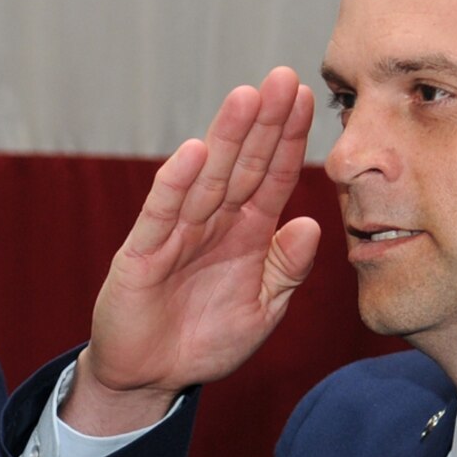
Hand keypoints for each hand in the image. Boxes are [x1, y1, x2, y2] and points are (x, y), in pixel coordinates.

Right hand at [63, 67, 318, 435]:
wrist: (150, 378)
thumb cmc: (205, 341)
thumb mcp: (262, 311)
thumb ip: (287, 270)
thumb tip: (313, 225)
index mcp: (248, 234)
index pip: (273, 177)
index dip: (290, 140)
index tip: (308, 100)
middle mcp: (214, 223)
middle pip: (243, 165)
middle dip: (264, 123)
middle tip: (284, 78)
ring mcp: (177, 234)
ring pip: (206, 178)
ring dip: (226, 138)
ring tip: (246, 98)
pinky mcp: (142, 254)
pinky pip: (162, 214)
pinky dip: (175, 184)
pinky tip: (193, 152)